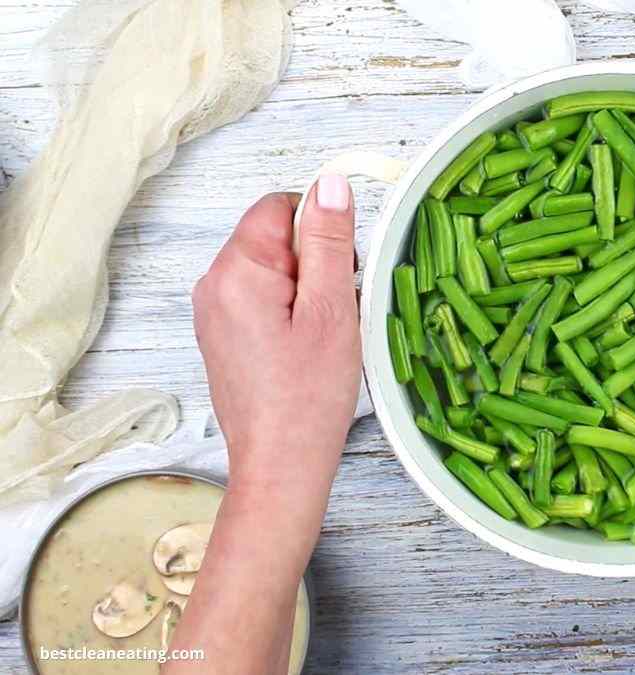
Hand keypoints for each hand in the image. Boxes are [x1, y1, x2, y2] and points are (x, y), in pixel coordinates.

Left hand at [192, 176, 360, 495]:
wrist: (281, 464)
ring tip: (322, 335)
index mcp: (236, 270)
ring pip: (274, 270)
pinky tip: (307, 348)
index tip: (342, 274)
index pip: (281, 207)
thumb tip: (330, 183)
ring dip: (307, 290)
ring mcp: (214, 312)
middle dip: (316, 262)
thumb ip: (330, 242)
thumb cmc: (309, 396)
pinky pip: (263, 299)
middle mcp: (213, 284)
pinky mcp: (222, 336)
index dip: (321, 231)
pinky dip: (292, 312)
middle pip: (276, 237)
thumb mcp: (332, 310)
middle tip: (336, 312)